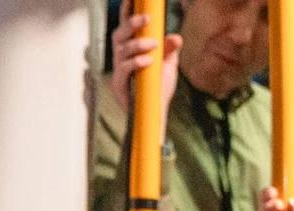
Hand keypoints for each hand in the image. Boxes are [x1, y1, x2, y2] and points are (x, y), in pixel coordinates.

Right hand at [109, 2, 181, 120]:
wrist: (155, 114)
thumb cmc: (158, 89)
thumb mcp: (168, 66)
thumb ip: (170, 51)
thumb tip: (175, 37)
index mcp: (131, 51)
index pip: (126, 29)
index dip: (126, 13)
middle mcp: (122, 59)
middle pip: (118, 36)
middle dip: (131, 24)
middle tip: (146, 18)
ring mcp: (119, 72)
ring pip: (120, 50)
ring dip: (137, 44)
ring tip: (153, 46)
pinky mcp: (119, 85)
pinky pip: (123, 68)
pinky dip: (137, 61)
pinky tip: (149, 60)